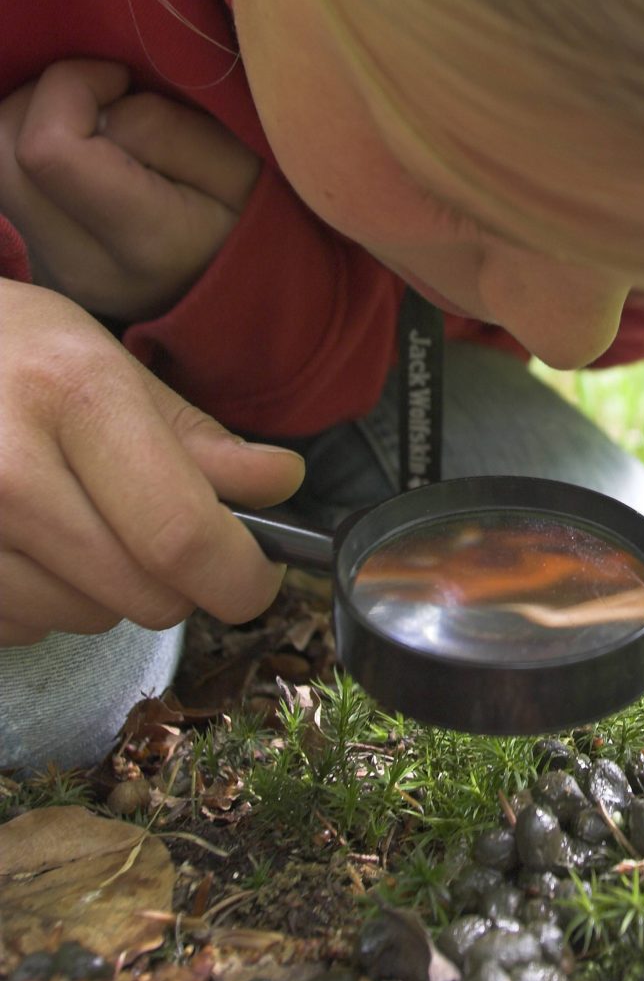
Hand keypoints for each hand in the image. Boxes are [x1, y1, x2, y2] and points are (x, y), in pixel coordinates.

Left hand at [0, 59, 259, 319]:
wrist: (246, 288)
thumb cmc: (254, 215)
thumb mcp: (242, 164)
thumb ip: (165, 127)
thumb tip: (97, 108)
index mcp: (144, 241)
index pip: (47, 148)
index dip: (73, 86)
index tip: (122, 81)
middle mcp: (81, 266)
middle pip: (2, 149)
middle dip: (47, 98)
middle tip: (107, 100)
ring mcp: (50, 270)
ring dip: (33, 119)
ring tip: (93, 125)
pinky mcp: (34, 261)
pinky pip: (5, 184)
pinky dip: (30, 147)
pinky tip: (76, 152)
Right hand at [0, 280, 305, 645]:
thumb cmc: (11, 353)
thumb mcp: (107, 364)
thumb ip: (195, 436)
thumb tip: (280, 482)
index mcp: (73, 397)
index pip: (181, 534)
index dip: (241, 575)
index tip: (259, 574)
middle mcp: (7, 470)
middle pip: (146, 595)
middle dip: (179, 579)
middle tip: (160, 528)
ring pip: (88, 620)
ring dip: (104, 589)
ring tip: (73, 516)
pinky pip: (28, 627)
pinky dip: (44, 598)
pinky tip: (27, 538)